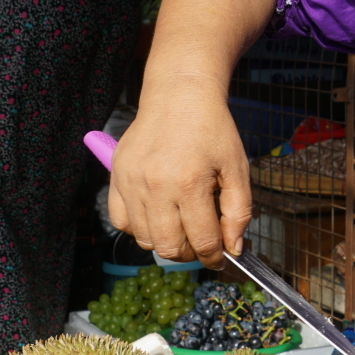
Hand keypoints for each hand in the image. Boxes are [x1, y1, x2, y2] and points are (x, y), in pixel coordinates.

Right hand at [106, 79, 250, 266]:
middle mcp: (155, 186)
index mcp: (189, 183)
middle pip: (169, 247)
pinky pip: (120, 221)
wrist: (179, 96)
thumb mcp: (237, 168)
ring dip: (165, 241)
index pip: (201, 241)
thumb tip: (233, 248)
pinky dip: (138, 228)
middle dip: (190, 254)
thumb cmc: (212, 130)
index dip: (214, 257)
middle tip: (201, 242)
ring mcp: (131, 182)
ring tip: (180, 225)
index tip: (220, 257)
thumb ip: (238, 211)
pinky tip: (156, 215)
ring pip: (144, 239)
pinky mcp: (116, 176)